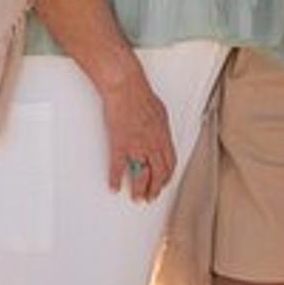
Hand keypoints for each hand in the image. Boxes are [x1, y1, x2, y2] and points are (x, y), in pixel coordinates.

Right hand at [99, 66, 176, 203]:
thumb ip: (160, 128)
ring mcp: (136, 145)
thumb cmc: (140, 95)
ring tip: (136, 197)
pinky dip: (115, 179)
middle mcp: (152, 144)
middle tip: (150, 197)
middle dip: (155, 188)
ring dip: (138, 189)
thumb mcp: (160, 112)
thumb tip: (160, 137)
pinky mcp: (119, 144)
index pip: (170, 163)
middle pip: (158, 174)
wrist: (125, 87)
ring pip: (140, 175)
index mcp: (163, 136)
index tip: (162, 183)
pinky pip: (118, 167)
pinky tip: (114, 186)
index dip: (167, 177)